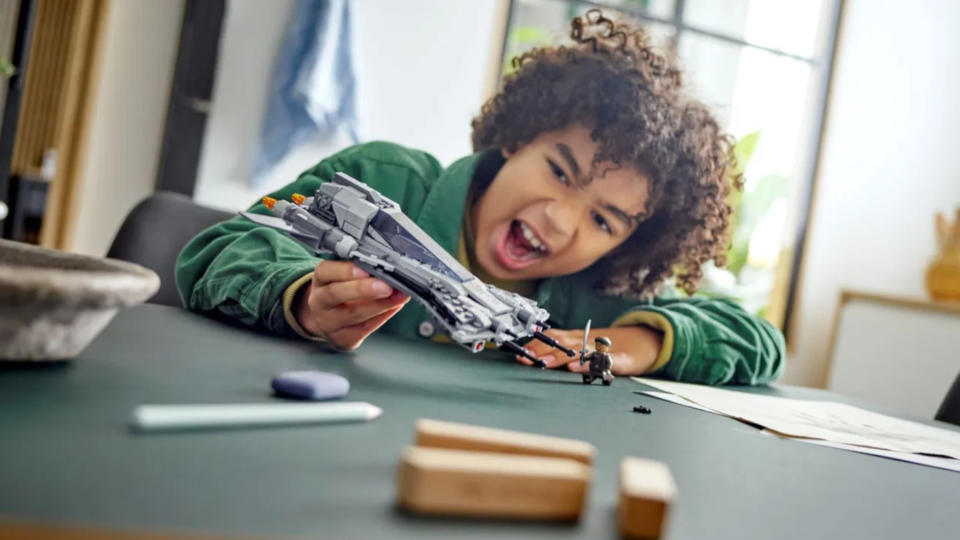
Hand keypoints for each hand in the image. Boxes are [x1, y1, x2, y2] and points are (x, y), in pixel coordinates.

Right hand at [294, 261, 408, 350]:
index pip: (325, 272)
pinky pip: (364, 329)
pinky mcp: (341, 339)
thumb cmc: (341, 291)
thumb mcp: (343, 276)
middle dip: (364, 289)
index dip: (345, 271)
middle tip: (386, 286)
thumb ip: (360, 269)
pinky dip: (382, 317)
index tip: (365, 269)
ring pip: (354, 314)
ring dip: (381, 304)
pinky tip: (394, 307)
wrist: (327, 318)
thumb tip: (386, 267)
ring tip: (399, 296)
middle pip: (336, 294)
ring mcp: (328, 323)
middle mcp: (319, 302)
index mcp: (319, 280)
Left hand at [516, 326, 662, 375]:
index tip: (519, 352)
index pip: (553, 338)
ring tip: (544, 364)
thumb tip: (535, 354)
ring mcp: (603, 350)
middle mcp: (587, 341)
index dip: (536, 344)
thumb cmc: (609, 349)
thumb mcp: (585, 346)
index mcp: (577, 339)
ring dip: (559, 357)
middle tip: (525, 359)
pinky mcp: (619, 360)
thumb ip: (564, 350)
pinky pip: (603, 362)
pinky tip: (576, 369)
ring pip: (579, 351)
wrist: (644, 343)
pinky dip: (589, 364)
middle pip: (562, 343)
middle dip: (541, 351)